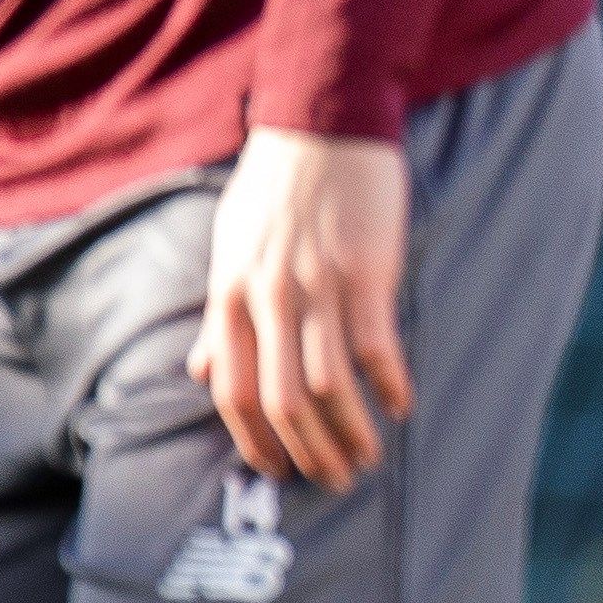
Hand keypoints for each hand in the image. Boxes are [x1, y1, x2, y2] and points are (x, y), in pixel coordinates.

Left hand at [190, 126, 412, 489]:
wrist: (322, 123)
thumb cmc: (273, 185)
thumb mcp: (228, 247)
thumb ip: (219, 315)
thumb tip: (201, 370)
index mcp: (230, 294)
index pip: (232, 390)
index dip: (253, 441)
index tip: (276, 469)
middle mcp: (268, 298)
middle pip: (281, 401)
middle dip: (307, 452)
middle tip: (332, 479)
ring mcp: (318, 287)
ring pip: (329, 385)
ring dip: (349, 432)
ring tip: (367, 458)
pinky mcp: (366, 272)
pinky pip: (376, 346)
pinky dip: (388, 384)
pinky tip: (400, 405)